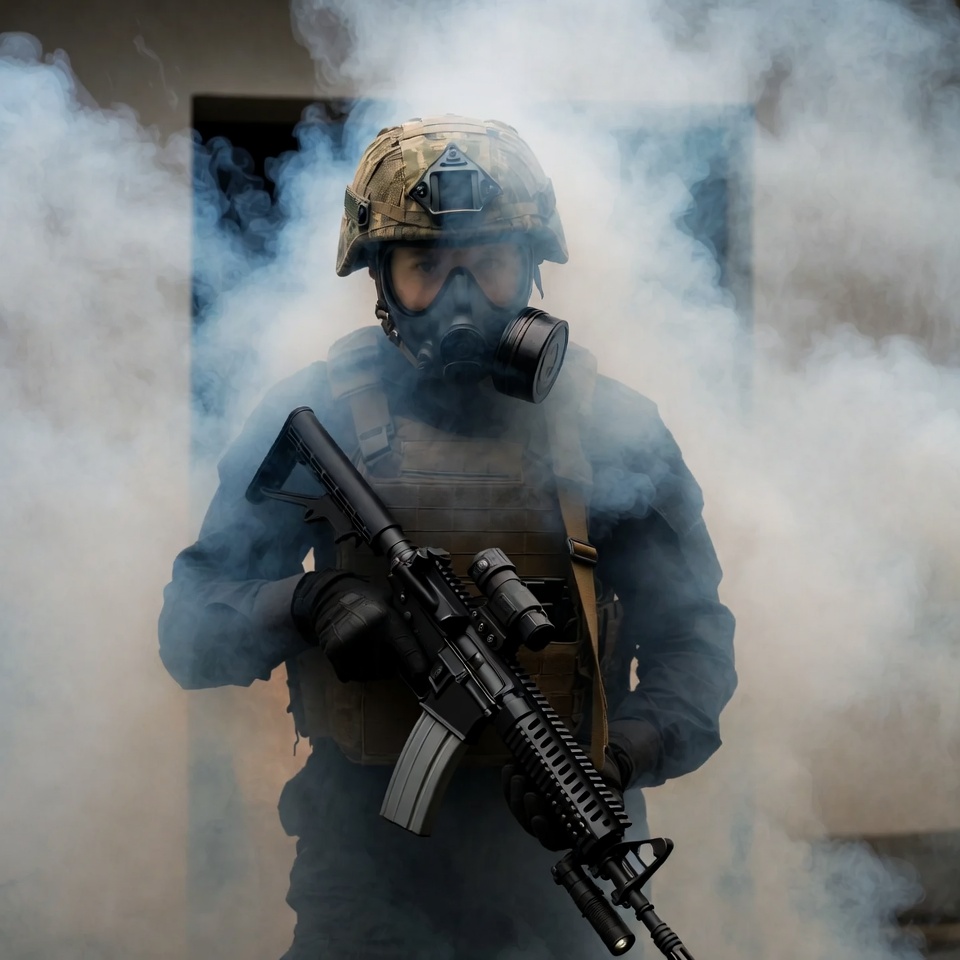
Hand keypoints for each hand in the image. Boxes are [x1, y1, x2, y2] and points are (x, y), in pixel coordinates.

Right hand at [292, 569, 427, 684]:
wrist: (328, 595)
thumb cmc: (362, 598)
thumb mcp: (386, 601)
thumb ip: (399, 619)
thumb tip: (418, 637)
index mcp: (385, 618)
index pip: (404, 644)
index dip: (414, 660)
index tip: (420, 672)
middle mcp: (368, 633)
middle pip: (386, 668)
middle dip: (388, 666)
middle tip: (384, 655)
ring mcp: (349, 644)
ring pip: (368, 675)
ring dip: (370, 671)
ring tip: (367, 654)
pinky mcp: (334, 652)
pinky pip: (349, 675)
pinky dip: (353, 671)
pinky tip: (353, 656)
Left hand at [502, 748, 626, 851]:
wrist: (596, 773)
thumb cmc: (603, 787)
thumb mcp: (607, 793)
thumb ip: (603, 795)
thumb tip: (600, 782)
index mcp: (568, 830)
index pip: (551, 840)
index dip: (543, 832)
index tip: (538, 819)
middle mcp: (549, 823)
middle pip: (530, 824)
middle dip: (526, 808)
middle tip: (529, 793)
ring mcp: (536, 809)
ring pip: (519, 809)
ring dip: (514, 793)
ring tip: (517, 776)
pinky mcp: (526, 793)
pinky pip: (512, 792)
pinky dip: (508, 780)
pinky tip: (510, 767)